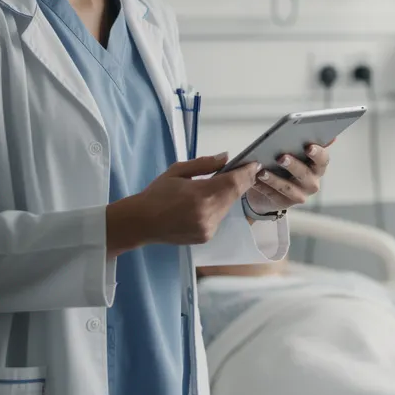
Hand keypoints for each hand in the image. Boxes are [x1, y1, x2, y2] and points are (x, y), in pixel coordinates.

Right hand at [107, 154, 260, 253]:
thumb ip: (205, 164)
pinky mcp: (206, 236)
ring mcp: (208, 228)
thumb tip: (227, 158)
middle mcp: (208, 214)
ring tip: (218, 185)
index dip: (247, 173)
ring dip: (227, 195)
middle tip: (244, 170)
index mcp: (201, 195)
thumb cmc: (157, 194)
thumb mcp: (178, 171)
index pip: (234, 182)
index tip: (254, 164)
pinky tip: (206, 203)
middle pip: (234, 195)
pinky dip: (217, 207)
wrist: (140, 222)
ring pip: (227, 206)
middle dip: (240, 182)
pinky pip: (218, 217)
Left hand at [245, 141, 331, 214]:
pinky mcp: (284, 202)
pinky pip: (273, 195)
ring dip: (275, 179)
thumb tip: (314, 134)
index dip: (318, 153)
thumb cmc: (283, 163)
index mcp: (317, 166)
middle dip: (293, 165)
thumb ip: (300, 141)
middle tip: (281, 157)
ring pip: (288, 187)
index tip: (308, 147)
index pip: (323, 159)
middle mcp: (312, 181)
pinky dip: (263, 187)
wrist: (271, 185)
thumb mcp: (292, 150)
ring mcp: (299, 194)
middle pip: (305, 174)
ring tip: (262, 171)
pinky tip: (255, 179)